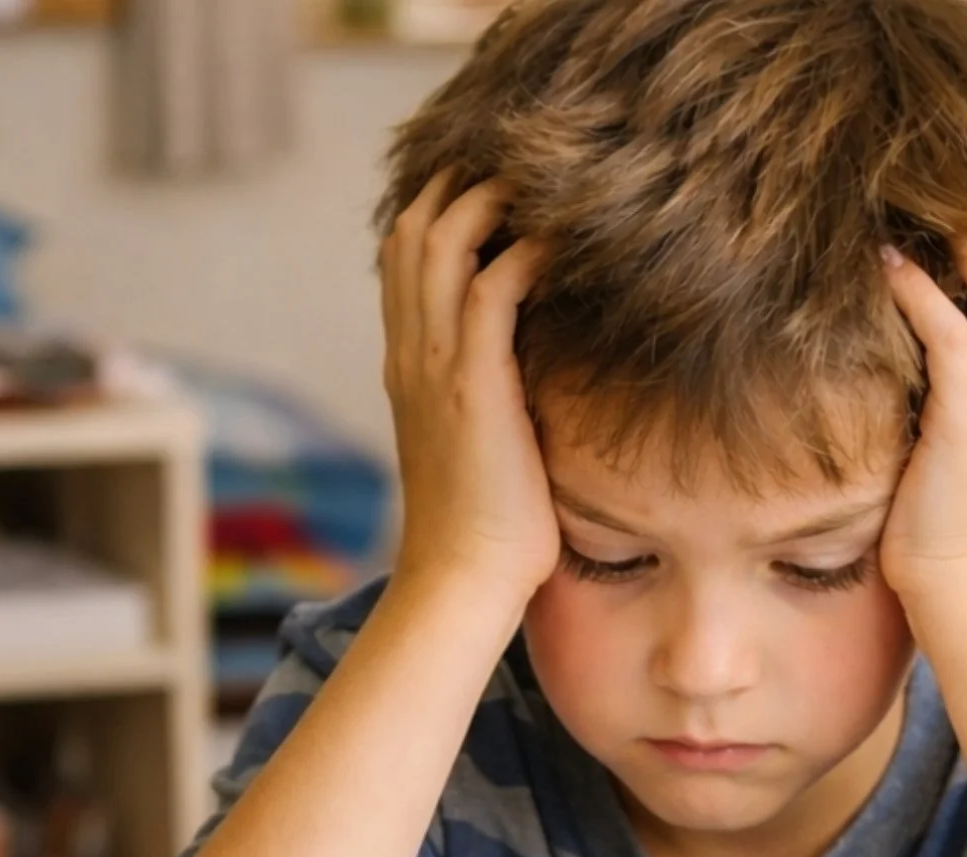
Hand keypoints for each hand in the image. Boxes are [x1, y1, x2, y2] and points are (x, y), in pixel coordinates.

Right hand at [381, 175, 557, 610]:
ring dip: (493, 201)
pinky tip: (561, 243)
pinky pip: (492, 285)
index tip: (493, 190)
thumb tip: (534, 379)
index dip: (441, 210)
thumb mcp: (480, 449)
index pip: (405, 259)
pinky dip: (525, 251)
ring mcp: (435, 365)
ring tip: (543, 183)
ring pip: (444, 240)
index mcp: (408, 368)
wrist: (463, 581)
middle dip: (463, 184)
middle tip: (521, 166)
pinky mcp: (473, 382)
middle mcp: (411, 354)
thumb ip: (492, 399)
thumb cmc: (487, 534)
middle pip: (415, 230)